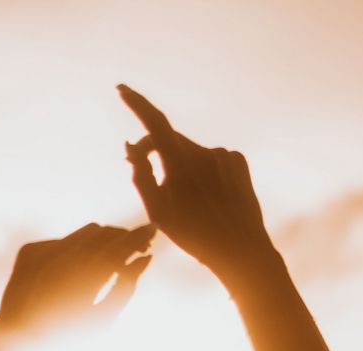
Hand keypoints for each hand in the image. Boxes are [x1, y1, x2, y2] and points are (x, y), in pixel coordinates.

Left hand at [0, 223, 154, 338]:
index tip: (154, 229)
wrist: (15, 346)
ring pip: (84, 233)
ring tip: (112, 258)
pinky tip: (77, 270)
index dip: (140, 235)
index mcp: (85, 277)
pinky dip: (74, 250)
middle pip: (105, 233)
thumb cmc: (66, 341)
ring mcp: (42, 251)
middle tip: (139, 246)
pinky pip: (60, 241)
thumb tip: (146, 258)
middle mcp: (62, 257)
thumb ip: (126, 287)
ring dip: (102, 241)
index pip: (122, 245)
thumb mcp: (104, 320)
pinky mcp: (28, 251)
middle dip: (123, 237)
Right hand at [118, 84, 275, 280]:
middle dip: (157, 152)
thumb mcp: (157, 210)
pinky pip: (213, 159)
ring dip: (183, 167)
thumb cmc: (193, 234)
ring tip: (190, 201)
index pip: (154, 122)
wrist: (240, 249)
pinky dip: (205, 171)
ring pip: (192, 153)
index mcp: (180, 163)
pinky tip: (212, 196)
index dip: (136, 103)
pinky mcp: (238, 161)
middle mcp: (203, 151)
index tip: (122, 89)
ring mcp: (224, 154)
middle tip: (145, 173)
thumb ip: (140, 174)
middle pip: (170, 141)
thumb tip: (130, 146)